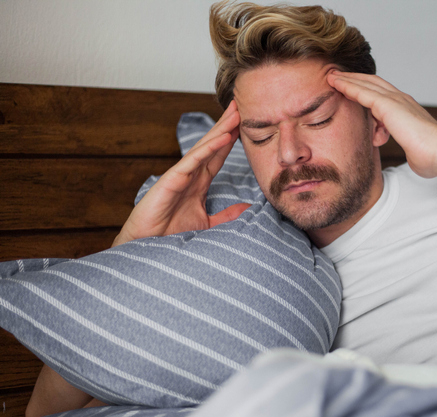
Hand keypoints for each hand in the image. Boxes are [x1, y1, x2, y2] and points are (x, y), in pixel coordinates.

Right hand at [113, 102, 250, 246]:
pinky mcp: (171, 181)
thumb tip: (247, 209)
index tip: (245, 124)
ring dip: (221, 131)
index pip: (218, 156)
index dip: (231, 139)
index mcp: (198, 182)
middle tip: (241, 106)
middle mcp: (190, 174)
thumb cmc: (170, 234)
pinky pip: (193, 161)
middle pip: (212, 145)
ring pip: (204, 148)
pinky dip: (208, 149)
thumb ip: (226, 215)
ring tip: (236, 114)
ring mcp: (180, 175)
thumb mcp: (207, 223)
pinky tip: (223, 138)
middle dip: (226, 126)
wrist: (146, 246)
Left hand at [327, 71, 436, 177]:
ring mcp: (396, 100)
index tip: (352, 89)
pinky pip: (363, 92)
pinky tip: (336, 83)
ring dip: (347, 79)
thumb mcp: (414, 149)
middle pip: (373, 83)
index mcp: (407, 110)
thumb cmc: (431, 156)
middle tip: (337, 76)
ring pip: (366, 84)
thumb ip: (410, 145)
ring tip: (331, 76)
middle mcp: (402, 100)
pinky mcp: (388, 105)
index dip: (367, 89)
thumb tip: (412, 154)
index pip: (383, 94)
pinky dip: (348, 86)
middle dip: (355, 79)